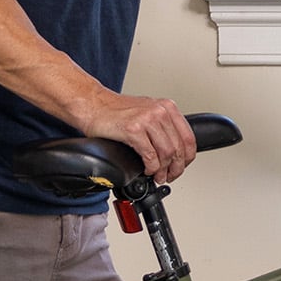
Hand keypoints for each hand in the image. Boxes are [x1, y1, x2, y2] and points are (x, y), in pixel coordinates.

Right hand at [80, 90, 197, 184]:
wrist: (91, 104)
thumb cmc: (115, 110)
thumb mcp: (146, 112)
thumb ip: (162, 126)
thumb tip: (173, 150)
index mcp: (167, 107)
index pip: (188, 138)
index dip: (187, 158)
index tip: (182, 166)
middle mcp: (160, 111)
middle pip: (179, 148)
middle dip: (176, 168)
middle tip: (169, 176)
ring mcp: (147, 119)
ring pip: (167, 154)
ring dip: (163, 170)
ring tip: (157, 176)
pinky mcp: (133, 130)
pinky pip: (150, 156)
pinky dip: (151, 168)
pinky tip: (146, 169)